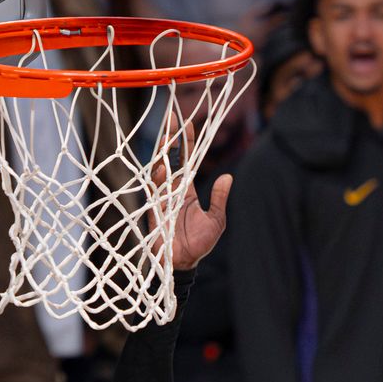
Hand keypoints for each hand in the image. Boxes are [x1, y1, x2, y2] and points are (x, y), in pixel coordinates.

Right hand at [151, 118, 232, 270]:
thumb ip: (219, 199)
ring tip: (167, 135)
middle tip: (172, 117)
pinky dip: (158, 179)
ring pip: (160, 169)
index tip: (188, 122)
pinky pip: (154, 191)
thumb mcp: (217, 220)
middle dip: (171, 139)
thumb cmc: (200, 245)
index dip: (187, 142)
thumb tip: (228, 177)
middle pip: (171, 158)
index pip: (187, 161)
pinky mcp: (155, 210)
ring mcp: (163, 198)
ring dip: (163, 153)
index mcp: (188, 190)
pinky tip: (162, 166)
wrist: (184, 264)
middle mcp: (174, 190)